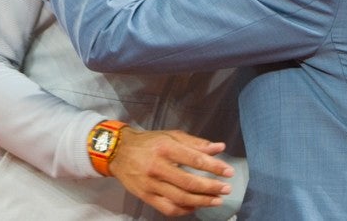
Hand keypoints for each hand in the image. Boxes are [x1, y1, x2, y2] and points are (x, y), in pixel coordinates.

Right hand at [110, 127, 234, 216]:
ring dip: (201, 201)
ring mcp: (150, 184)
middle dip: (210, 187)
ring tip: (217, 200)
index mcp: (165, 148)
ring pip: (180, 198)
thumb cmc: (149, 142)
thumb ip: (196, 143)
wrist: (118, 152)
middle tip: (226, 189)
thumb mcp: (171, 136)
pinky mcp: (145, 196)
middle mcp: (157, 166)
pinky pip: (168, 209)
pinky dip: (184, 211)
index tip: (229, 172)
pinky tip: (196, 207)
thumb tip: (219, 147)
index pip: (194, 159)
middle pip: (188, 182)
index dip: (214, 167)